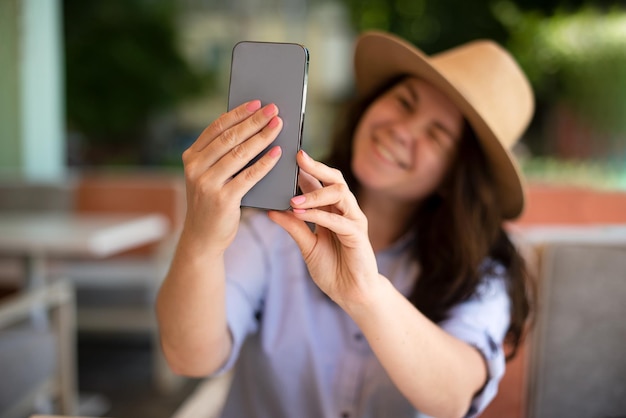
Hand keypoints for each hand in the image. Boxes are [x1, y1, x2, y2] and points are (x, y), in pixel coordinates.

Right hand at [181, 100, 282, 252]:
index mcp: (191, 157)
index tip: (257, 103)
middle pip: (230, 138)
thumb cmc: (212, 201)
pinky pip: (249, 176)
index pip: (216, 128)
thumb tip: (253, 127)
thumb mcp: (208, 175)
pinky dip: (265, 163)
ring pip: (240, 154)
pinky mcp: (222, 200)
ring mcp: (207, 184)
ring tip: (278, 126)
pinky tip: (277, 152)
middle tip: (274, 110)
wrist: (203, 237)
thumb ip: (222, 155)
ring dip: (262, 137)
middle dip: (254, 121)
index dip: (238, 113)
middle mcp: (195, 168)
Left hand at [268, 151, 380, 306]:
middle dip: (316, 167)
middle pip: (334, 179)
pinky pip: (339, 220)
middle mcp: (344, 210)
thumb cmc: (332, 268)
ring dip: (315, 194)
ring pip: (339, 193)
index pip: (319, 182)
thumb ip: (293, 226)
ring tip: (293, 199)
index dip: (305, 169)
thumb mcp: (306, 245)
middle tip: (297, 158)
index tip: (286, 157)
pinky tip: (301, 214)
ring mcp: (353, 220)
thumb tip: (271, 210)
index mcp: (332, 210)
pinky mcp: (358, 235)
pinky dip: (319, 215)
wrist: (351, 293)